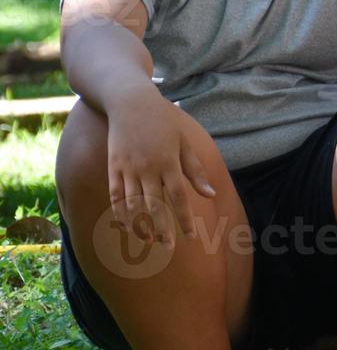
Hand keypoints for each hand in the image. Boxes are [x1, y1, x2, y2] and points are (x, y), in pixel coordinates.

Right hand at [106, 98, 215, 245]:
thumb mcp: (184, 143)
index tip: (190, 236)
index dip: (184, 219)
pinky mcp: (113, 166)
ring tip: (148, 241)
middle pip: (155, 206)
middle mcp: (148, 168)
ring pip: (133, 204)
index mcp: (169, 162)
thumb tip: (211, 195)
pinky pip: (115, 195)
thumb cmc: (163, 122)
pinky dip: (119, 213)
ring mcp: (128, 168)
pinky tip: (125, 226)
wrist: (130, 102)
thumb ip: (195, 171)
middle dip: (161, 228)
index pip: (179, 197)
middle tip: (167, 247)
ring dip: (140, 225)